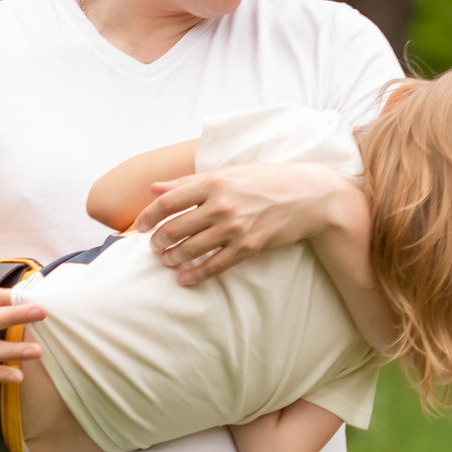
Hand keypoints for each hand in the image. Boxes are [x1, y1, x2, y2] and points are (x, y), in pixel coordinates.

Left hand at [135, 162, 361, 284]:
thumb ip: (190, 182)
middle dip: (159, 242)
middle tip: (155, 247)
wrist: (309, 196)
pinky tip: (184, 278)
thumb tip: (155, 188)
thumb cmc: (267, 181)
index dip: (149, 216)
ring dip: (173, 259)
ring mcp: (235, 228)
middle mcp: (222, 204)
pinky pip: (214, 265)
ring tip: (166, 261)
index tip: (141, 226)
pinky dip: (195, 274)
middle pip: (175, 228)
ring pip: (191, 249)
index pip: (168, 201)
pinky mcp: (249, 247)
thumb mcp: (229, 173)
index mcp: (214, 182)